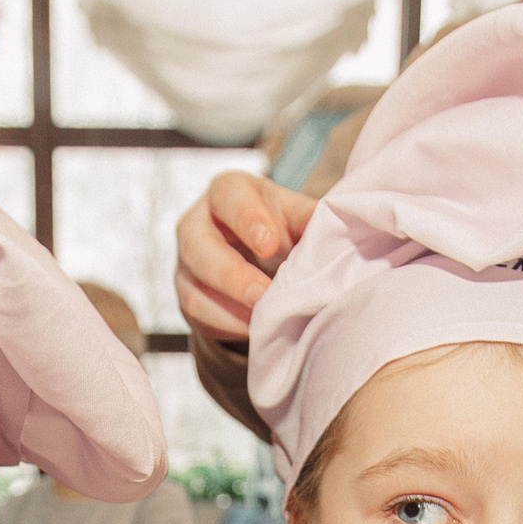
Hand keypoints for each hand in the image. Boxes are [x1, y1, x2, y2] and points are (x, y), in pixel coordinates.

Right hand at [174, 172, 319, 342]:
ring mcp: (186, 264)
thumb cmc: (277, 226)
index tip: (271, 245)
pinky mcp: (187, 296)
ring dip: (229, 307)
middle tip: (263, 294)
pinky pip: (198, 314)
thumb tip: (336, 228)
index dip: (248, 220)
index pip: (229, 198)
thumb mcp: (295, 216)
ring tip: (262, 319)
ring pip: (193, 287)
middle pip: (198, 246)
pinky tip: (253, 330)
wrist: (254, 255)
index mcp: (227, 192)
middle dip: (231, 274)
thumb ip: (311, 219)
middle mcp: (197, 224)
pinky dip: (226, 325)